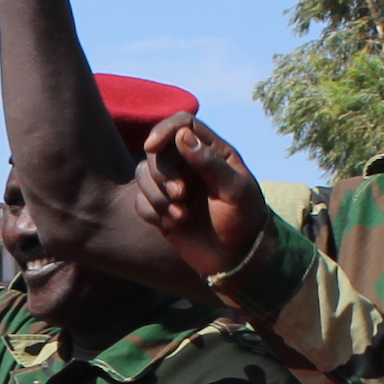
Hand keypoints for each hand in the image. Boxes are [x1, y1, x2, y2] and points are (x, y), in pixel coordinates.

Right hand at [131, 117, 268, 278]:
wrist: (236, 258)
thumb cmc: (243, 221)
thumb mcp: (234, 191)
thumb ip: (210, 162)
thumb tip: (182, 135)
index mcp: (211, 151)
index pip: (182, 124)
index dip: (163, 130)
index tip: (152, 146)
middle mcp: (189, 164)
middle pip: (157, 150)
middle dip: (162, 173)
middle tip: (180, 194)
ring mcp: (173, 186)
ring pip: (143, 174)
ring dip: (156, 196)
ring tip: (181, 216)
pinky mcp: (162, 208)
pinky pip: (140, 201)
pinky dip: (152, 212)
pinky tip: (174, 225)